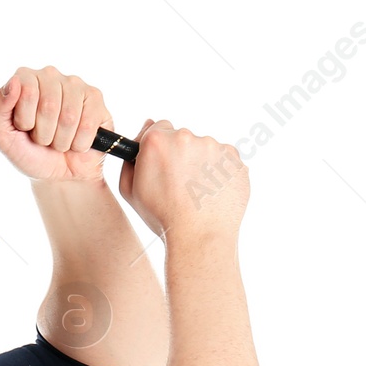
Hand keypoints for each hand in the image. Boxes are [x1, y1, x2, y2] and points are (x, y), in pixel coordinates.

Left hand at [0, 65, 114, 181]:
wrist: (57, 175)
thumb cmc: (29, 152)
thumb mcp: (2, 137)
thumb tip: (13, 82)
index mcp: (24, 78)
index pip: (27, 90)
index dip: (25, 119)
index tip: (25, 128)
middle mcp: (49, 76)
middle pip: (49, 105)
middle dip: (44, 133)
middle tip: (43, 139)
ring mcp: (75, 85)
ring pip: (69, 117)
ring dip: (61, 140)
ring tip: (58, 141)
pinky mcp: (95, 99)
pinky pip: (87, 125)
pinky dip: (79, 143)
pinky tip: (76, 142)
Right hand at [118, 120, 248, 243]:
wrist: (200, 237)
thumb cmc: (163, 218)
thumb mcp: (130, 191)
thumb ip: (131, 158)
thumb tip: (144, 132)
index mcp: (158, 140)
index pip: (158, 128)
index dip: (159, 149)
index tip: (162, 166)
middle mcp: (187, 137)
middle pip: (182, 138)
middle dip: (180, 156)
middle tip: (178, 187)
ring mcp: (215, 147)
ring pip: (205, 150)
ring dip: (201, 165)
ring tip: (196, 195)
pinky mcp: (235, 159)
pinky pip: (224, 162)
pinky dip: (219, 175)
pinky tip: (211, 195)